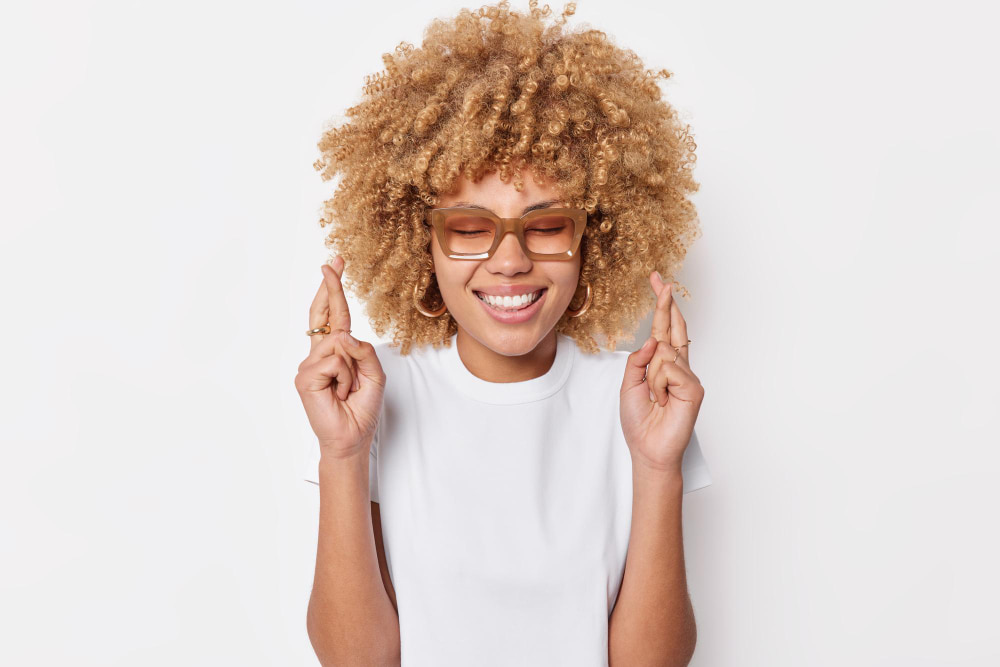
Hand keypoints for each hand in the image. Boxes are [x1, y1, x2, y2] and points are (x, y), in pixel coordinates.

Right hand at [294, 255, 385, 458]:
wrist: (351, 437)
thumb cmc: (361, 409)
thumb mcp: (375, 374)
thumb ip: (365, 351)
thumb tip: (345, 335)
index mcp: (335, 351)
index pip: (333, 315)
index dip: (333, 290)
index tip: (334, 264)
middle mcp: (318, 354)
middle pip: (323, 314)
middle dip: (330, 287)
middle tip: (332, 262)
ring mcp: (309, 364)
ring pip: (339, 343)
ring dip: (353, 368)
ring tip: (348, 389)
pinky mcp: (304, 377)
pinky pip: (334, 361)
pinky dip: (345, 378)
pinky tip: (339, 392)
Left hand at [619, 272, 704, 470]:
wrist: (648, 450)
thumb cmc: (639, 422)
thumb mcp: (628, 385)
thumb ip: (638, 361)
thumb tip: (654, 340)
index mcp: (663, 365)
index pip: (663, 329)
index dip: (662, 306)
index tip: (659, 282)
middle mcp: (678, 366)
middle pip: (674, 327)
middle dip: (666, 303)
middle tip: (661, 279)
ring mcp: (688, 376)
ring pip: (663, 353)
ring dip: (651, 378)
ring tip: (655, 399)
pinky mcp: (694, 387)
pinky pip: (669, 370)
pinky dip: (659, 386)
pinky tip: (663, 401)